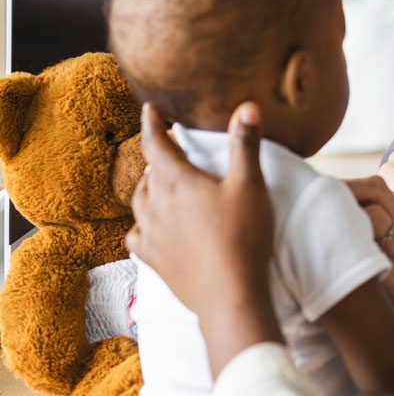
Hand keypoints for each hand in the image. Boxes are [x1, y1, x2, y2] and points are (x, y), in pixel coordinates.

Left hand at [127, 102, 282, 376]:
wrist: (229, 293)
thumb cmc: (242, 235)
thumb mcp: (250, 184)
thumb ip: (246, 143)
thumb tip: (247, 106)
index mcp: (177, 181)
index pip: (155, 143)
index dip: (152, 123)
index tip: (149, 108)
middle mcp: (156, 204)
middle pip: (148, 172)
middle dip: (156, 156)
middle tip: (166, 147)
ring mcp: (151, 233)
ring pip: (140, 201)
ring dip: (148, 187)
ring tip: (159, 181)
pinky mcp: (153, 259)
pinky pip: (137, 235)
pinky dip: (142, 224)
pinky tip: (150, 226)